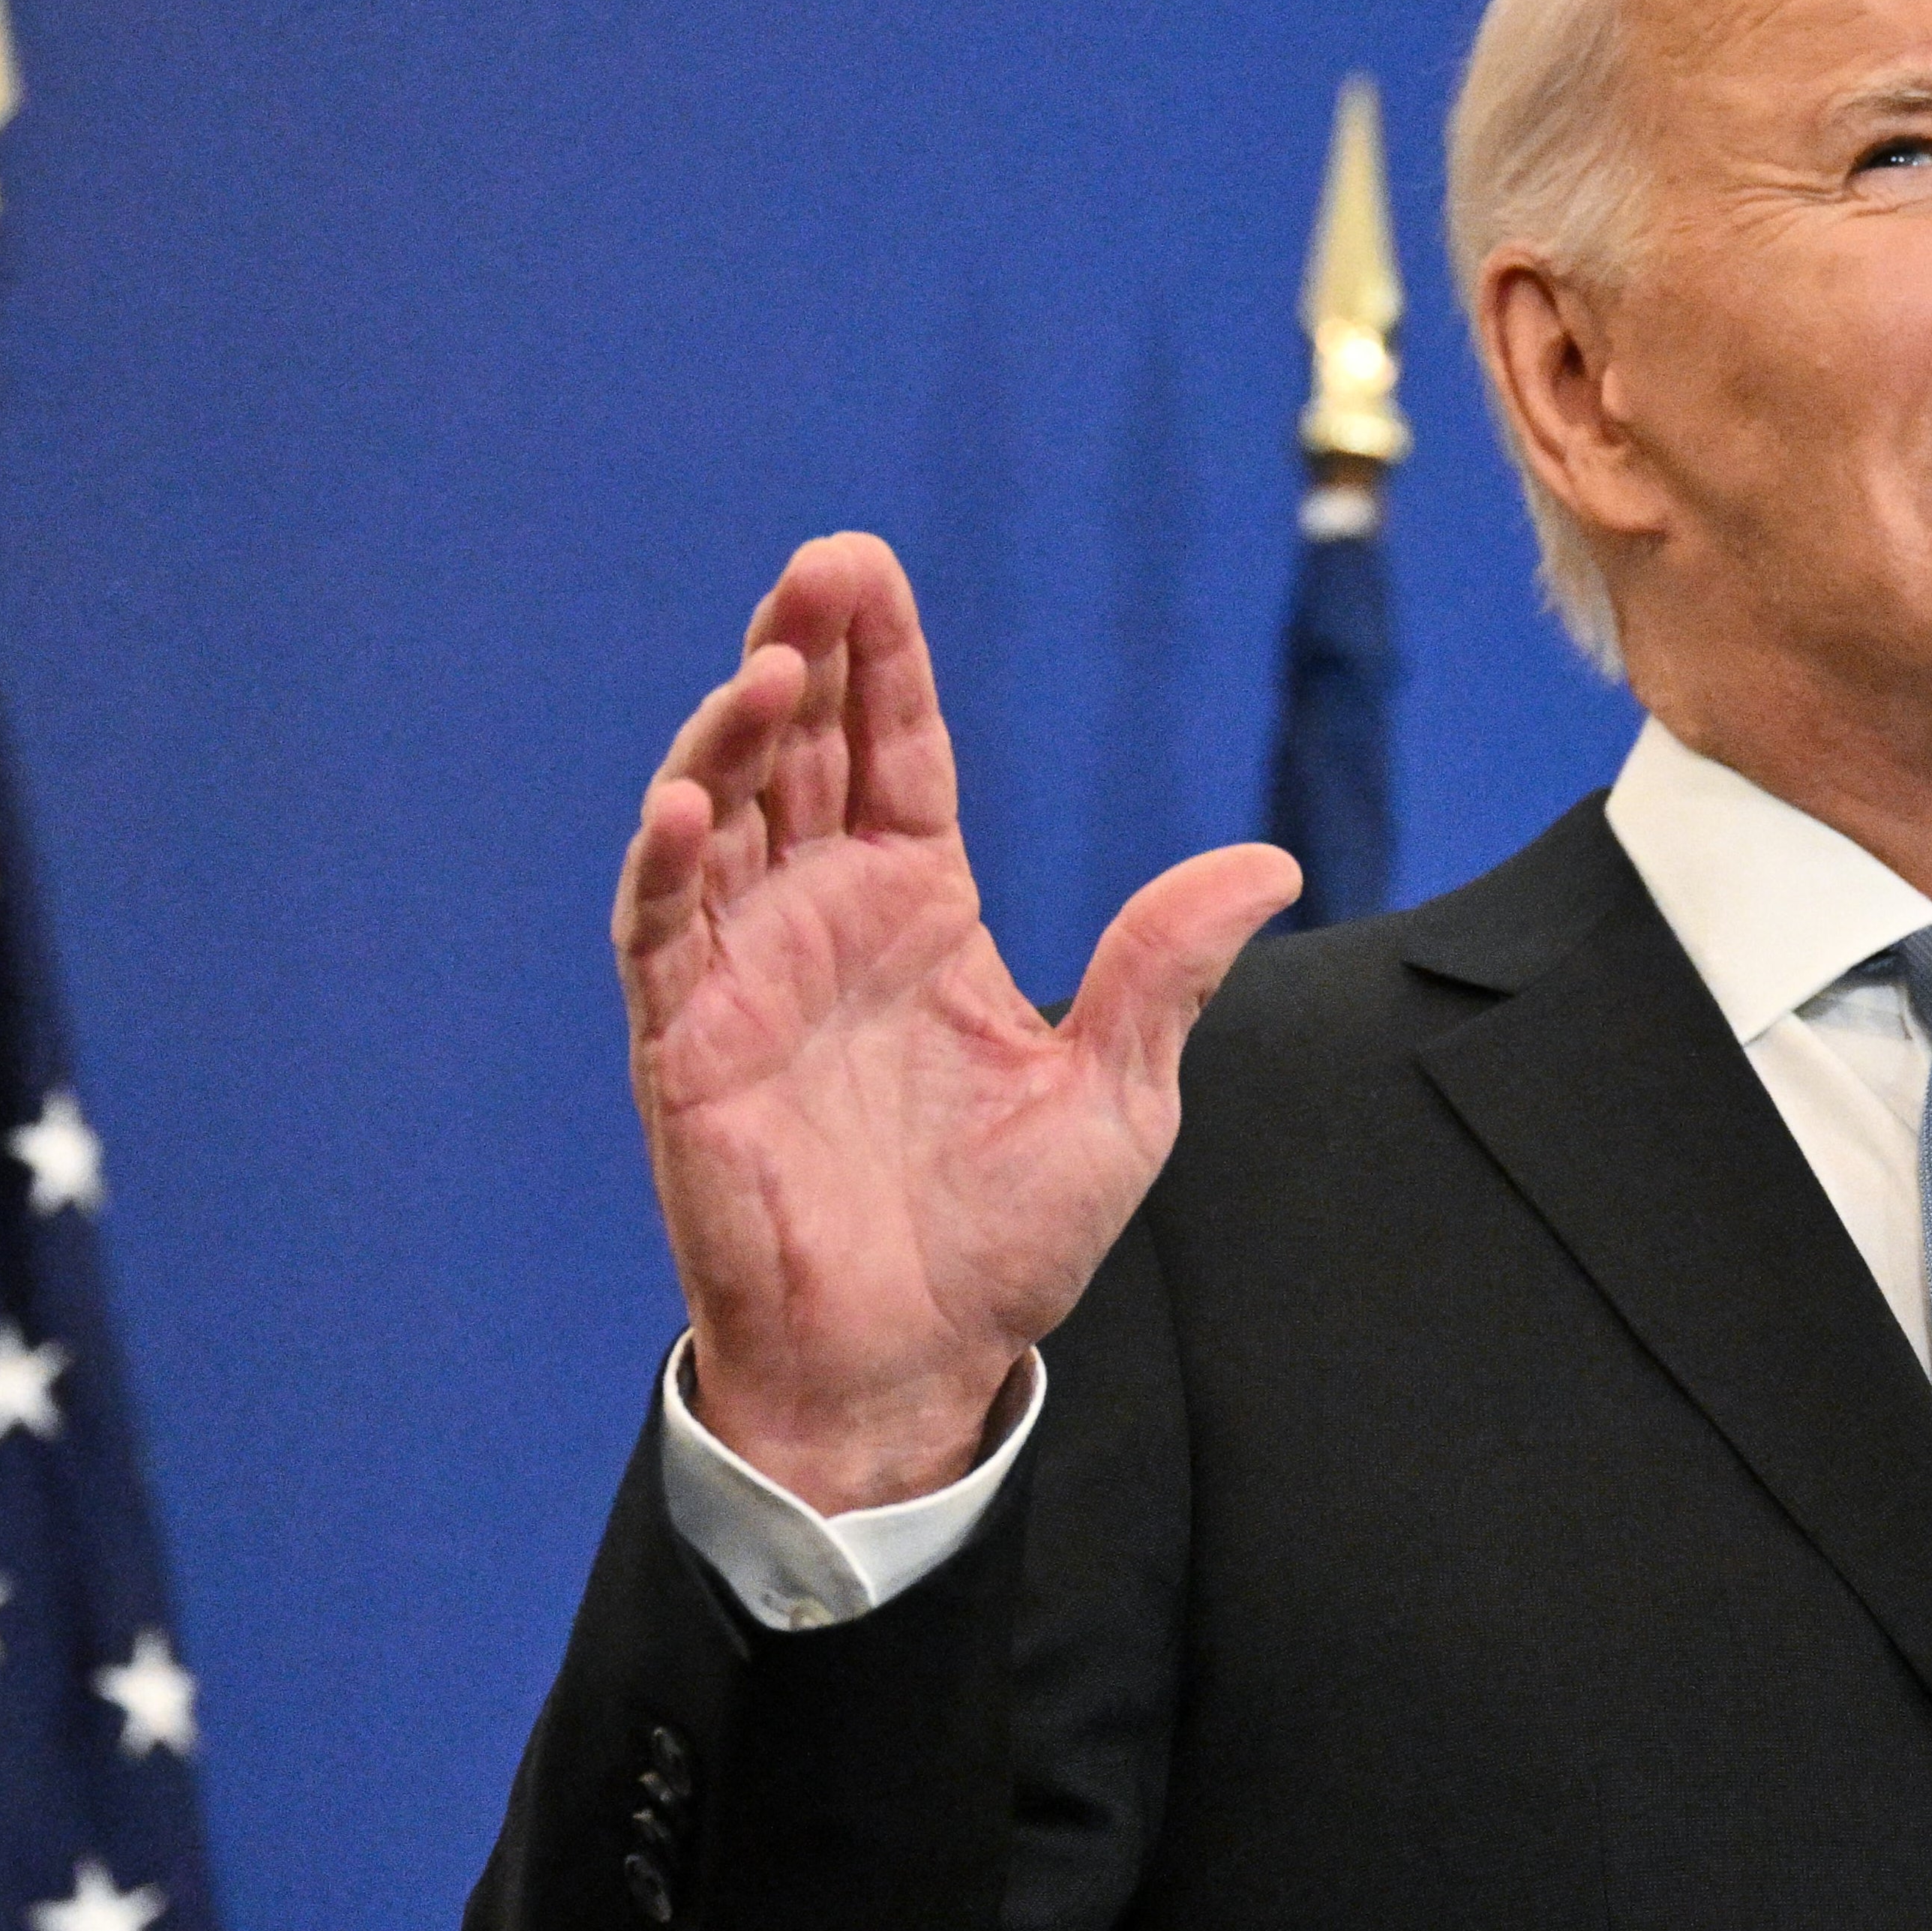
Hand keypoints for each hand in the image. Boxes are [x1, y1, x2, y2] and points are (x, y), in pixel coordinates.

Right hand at [613, 533, 1299, 1512]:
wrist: (918, 1366)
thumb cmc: (1006, 1242)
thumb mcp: (1118, 1095)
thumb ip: (1166, 968)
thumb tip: (1271, 864)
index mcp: (921, 910)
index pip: (898, 749)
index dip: (884, 658)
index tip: (869, 564)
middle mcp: (825, 918)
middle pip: (804, 750)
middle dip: (806, 649)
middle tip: (822, 565)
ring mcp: (746, 972)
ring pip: (722, 814)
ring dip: (734, 733)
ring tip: (774, 664)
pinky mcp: (685, 1042)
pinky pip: (660, 930)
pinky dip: (667, 861)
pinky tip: (691, 800)